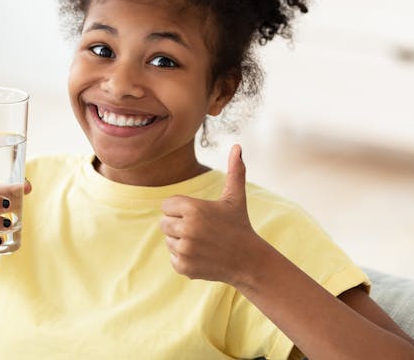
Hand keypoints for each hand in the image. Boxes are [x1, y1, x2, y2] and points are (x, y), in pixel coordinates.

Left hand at [160, 144, 258, 285]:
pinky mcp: (183, 267)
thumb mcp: (235, 198)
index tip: (198, 215)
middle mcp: (187, 228)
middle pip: (164, 223)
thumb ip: (234, 171)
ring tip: (203, 243)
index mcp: (193, 208)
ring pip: (168, 241)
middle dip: (179, 225)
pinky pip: (173, 258)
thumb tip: (238, 146)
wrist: (249, 261)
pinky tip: (202, 256)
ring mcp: (185, 249)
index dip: (180, 209)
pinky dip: (184, 258)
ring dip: (181, 242)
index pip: (166, 205)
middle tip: (201, 231)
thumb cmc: (239, 226)